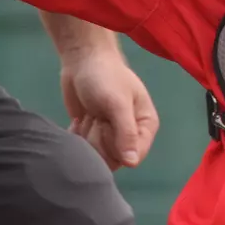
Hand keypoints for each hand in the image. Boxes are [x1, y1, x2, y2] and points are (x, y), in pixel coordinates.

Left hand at [59, 47, 158, 170]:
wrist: (82, 61)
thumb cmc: (105, 77)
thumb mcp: (118, 103)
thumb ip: (126, 133)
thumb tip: (132, 163)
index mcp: (146, 125)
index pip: (134, 156)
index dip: (116, 147)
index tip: (107, 127)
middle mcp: (130, 134)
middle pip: (114, 158)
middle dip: (100, 140)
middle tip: (97, 118)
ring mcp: (110, 135)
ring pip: (97, 156)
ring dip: (88, 137)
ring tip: (89, 116)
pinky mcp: (92, 134)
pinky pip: (84, 151)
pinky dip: (78, 136)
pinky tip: (79, 121)